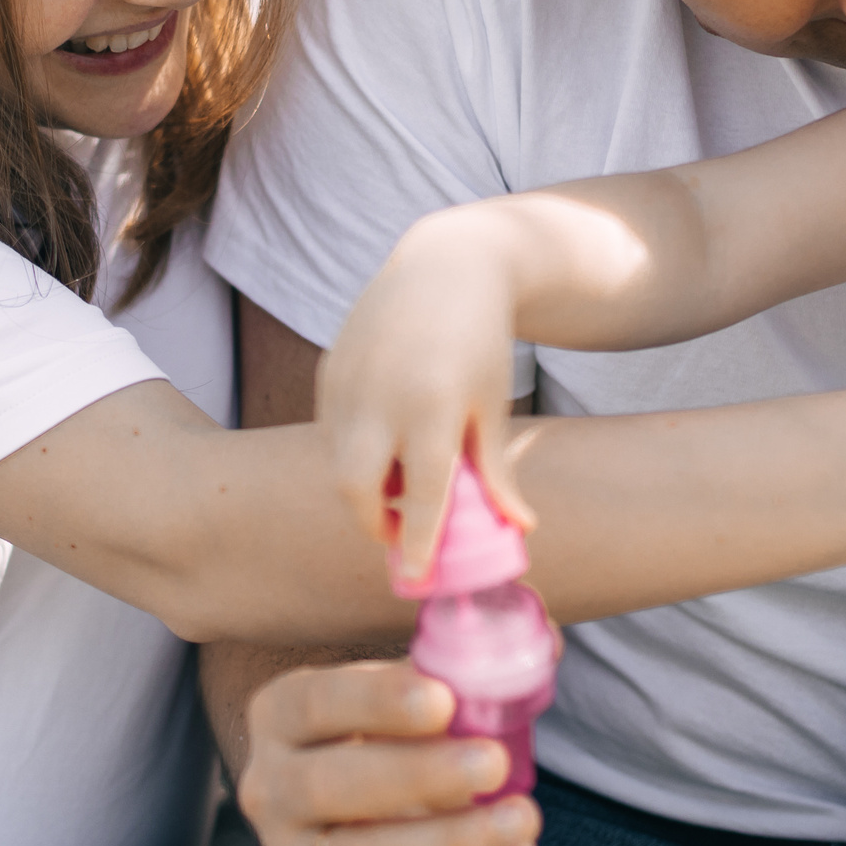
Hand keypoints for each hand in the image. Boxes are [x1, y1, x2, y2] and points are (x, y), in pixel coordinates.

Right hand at [235, 658, 542, 845]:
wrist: (361, 798)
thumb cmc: (398, 728)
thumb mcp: (414, 685)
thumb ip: (464, 664)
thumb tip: (544, 644)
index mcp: (280, 714)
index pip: (317, 703)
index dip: (377, 703)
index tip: (445, 701)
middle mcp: (268, 788)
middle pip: (328, 788)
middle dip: (419, 778)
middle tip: (495, 764)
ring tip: (522, 823)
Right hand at [316, 211, 534, 577]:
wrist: (445, 267)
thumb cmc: (479, 344)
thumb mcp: (493, 406)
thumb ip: (496, 471)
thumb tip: (518, 529)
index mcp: (433, 406)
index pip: (420, 494)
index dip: (416, 543)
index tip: (413, 578)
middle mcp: (381, 396)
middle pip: (355, 488)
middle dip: (373, 522)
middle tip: (400, 531)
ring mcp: (347, 381)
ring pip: (337, 462)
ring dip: (364, 486)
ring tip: (399, 476)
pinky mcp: (327, 369)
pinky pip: (330, 431)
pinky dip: (353, 450)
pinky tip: (383, 439)